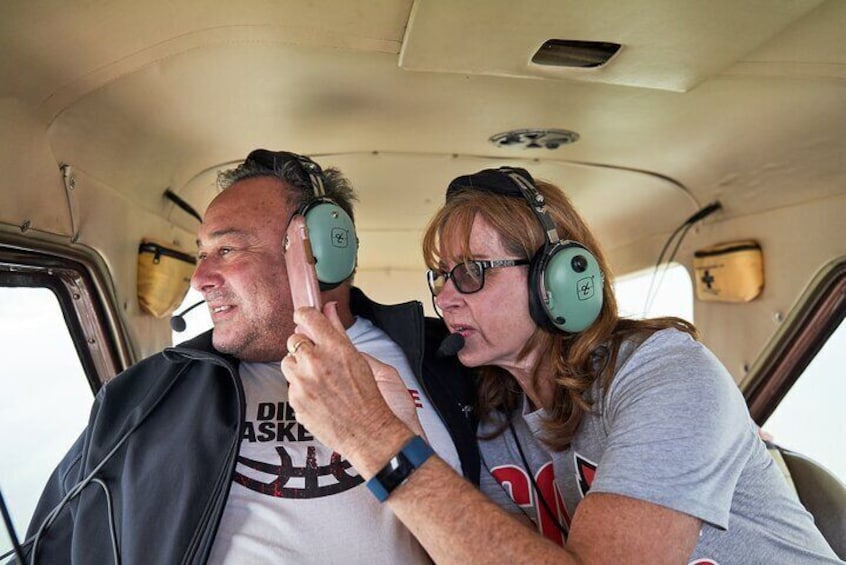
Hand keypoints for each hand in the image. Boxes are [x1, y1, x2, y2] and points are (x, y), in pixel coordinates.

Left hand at [281, 303, 414, 473]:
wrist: (367, 432)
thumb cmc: (368, 396)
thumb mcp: (357, 358)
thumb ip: (338, 330)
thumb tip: (328, 307)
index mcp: (333, 347)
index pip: (306, 316)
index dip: (304, 315)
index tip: (304, 318)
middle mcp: (315, 362)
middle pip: (293, 339)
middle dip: (303, 347)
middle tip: (317, 358)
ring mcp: (302, 382)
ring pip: (287, 363)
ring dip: (299, 368)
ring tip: (319, 380)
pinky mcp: (295, 401)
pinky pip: (291, 386)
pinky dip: (301, 389)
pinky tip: (319, 397)